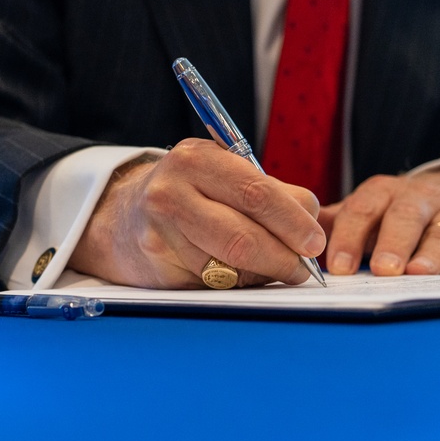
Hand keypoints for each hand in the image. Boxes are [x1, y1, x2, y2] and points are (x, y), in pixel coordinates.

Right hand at [68, 138, 325, 288]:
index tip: (315, 241)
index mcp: (197, 158)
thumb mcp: (225, 174)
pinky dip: (240, 282)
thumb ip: (272, 191)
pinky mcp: (157, 265)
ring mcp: (160, 231)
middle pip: (243, 236)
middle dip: (284, 257)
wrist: (124, 216)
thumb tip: (312, 221)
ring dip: (264, 273)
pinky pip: (214, 282)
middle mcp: (172, 191)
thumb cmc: (191, 193)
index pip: (256, 192)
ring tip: (277, 268)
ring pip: (230, 266)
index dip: (292, 221)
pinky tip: (243, 273)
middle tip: (304, 268)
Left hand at [320, 168, 439, 276]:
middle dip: (392, 243)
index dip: (349, 238)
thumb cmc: (403, 210)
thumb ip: (337, 223)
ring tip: (420, 273)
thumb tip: (292, 240)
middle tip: (382, 270)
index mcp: (382, 193)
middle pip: (403, 217)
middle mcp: (418, 198)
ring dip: (432, 252)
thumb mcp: (369, 208)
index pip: (361, 211)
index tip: (338, 267)